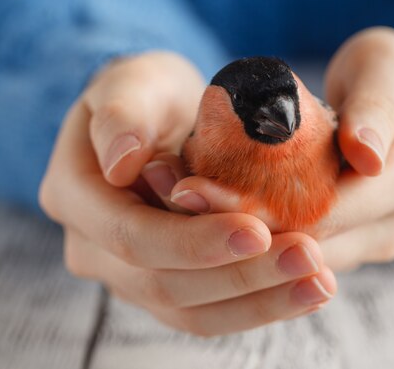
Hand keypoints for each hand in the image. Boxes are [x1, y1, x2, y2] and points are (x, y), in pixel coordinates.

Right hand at [39, 51, 335, 335]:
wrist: (160, 118)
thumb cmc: (148, 93)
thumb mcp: (132, 83)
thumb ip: (122, 113)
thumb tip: (122, 162)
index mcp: (73, 195)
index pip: (130, 235)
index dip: (192, 241)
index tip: (257, 230)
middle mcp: (92, 247)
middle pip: (164, 283)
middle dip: (240, 276)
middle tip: (309, 258)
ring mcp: (127, 274)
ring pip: (190, 311)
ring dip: (260, 302)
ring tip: (319, 283)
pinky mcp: (164, 284)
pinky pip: (209, 311)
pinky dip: (259, 304)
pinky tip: (306, 290)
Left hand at [164, 28, 393, 270]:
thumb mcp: (389, 69)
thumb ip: (378, 105)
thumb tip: (366, 155)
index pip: (327, 211)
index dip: (259, 207)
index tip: (194, 188)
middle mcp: (388, 225)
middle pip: (304, 242)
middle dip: (234, 226)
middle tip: (172, 196)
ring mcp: (366, 239)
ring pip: (292, 255)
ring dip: (236, 235)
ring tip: (178, 200)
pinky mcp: (345, 241)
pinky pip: (293, 248)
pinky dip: (252, 232)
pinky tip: (209, 208)